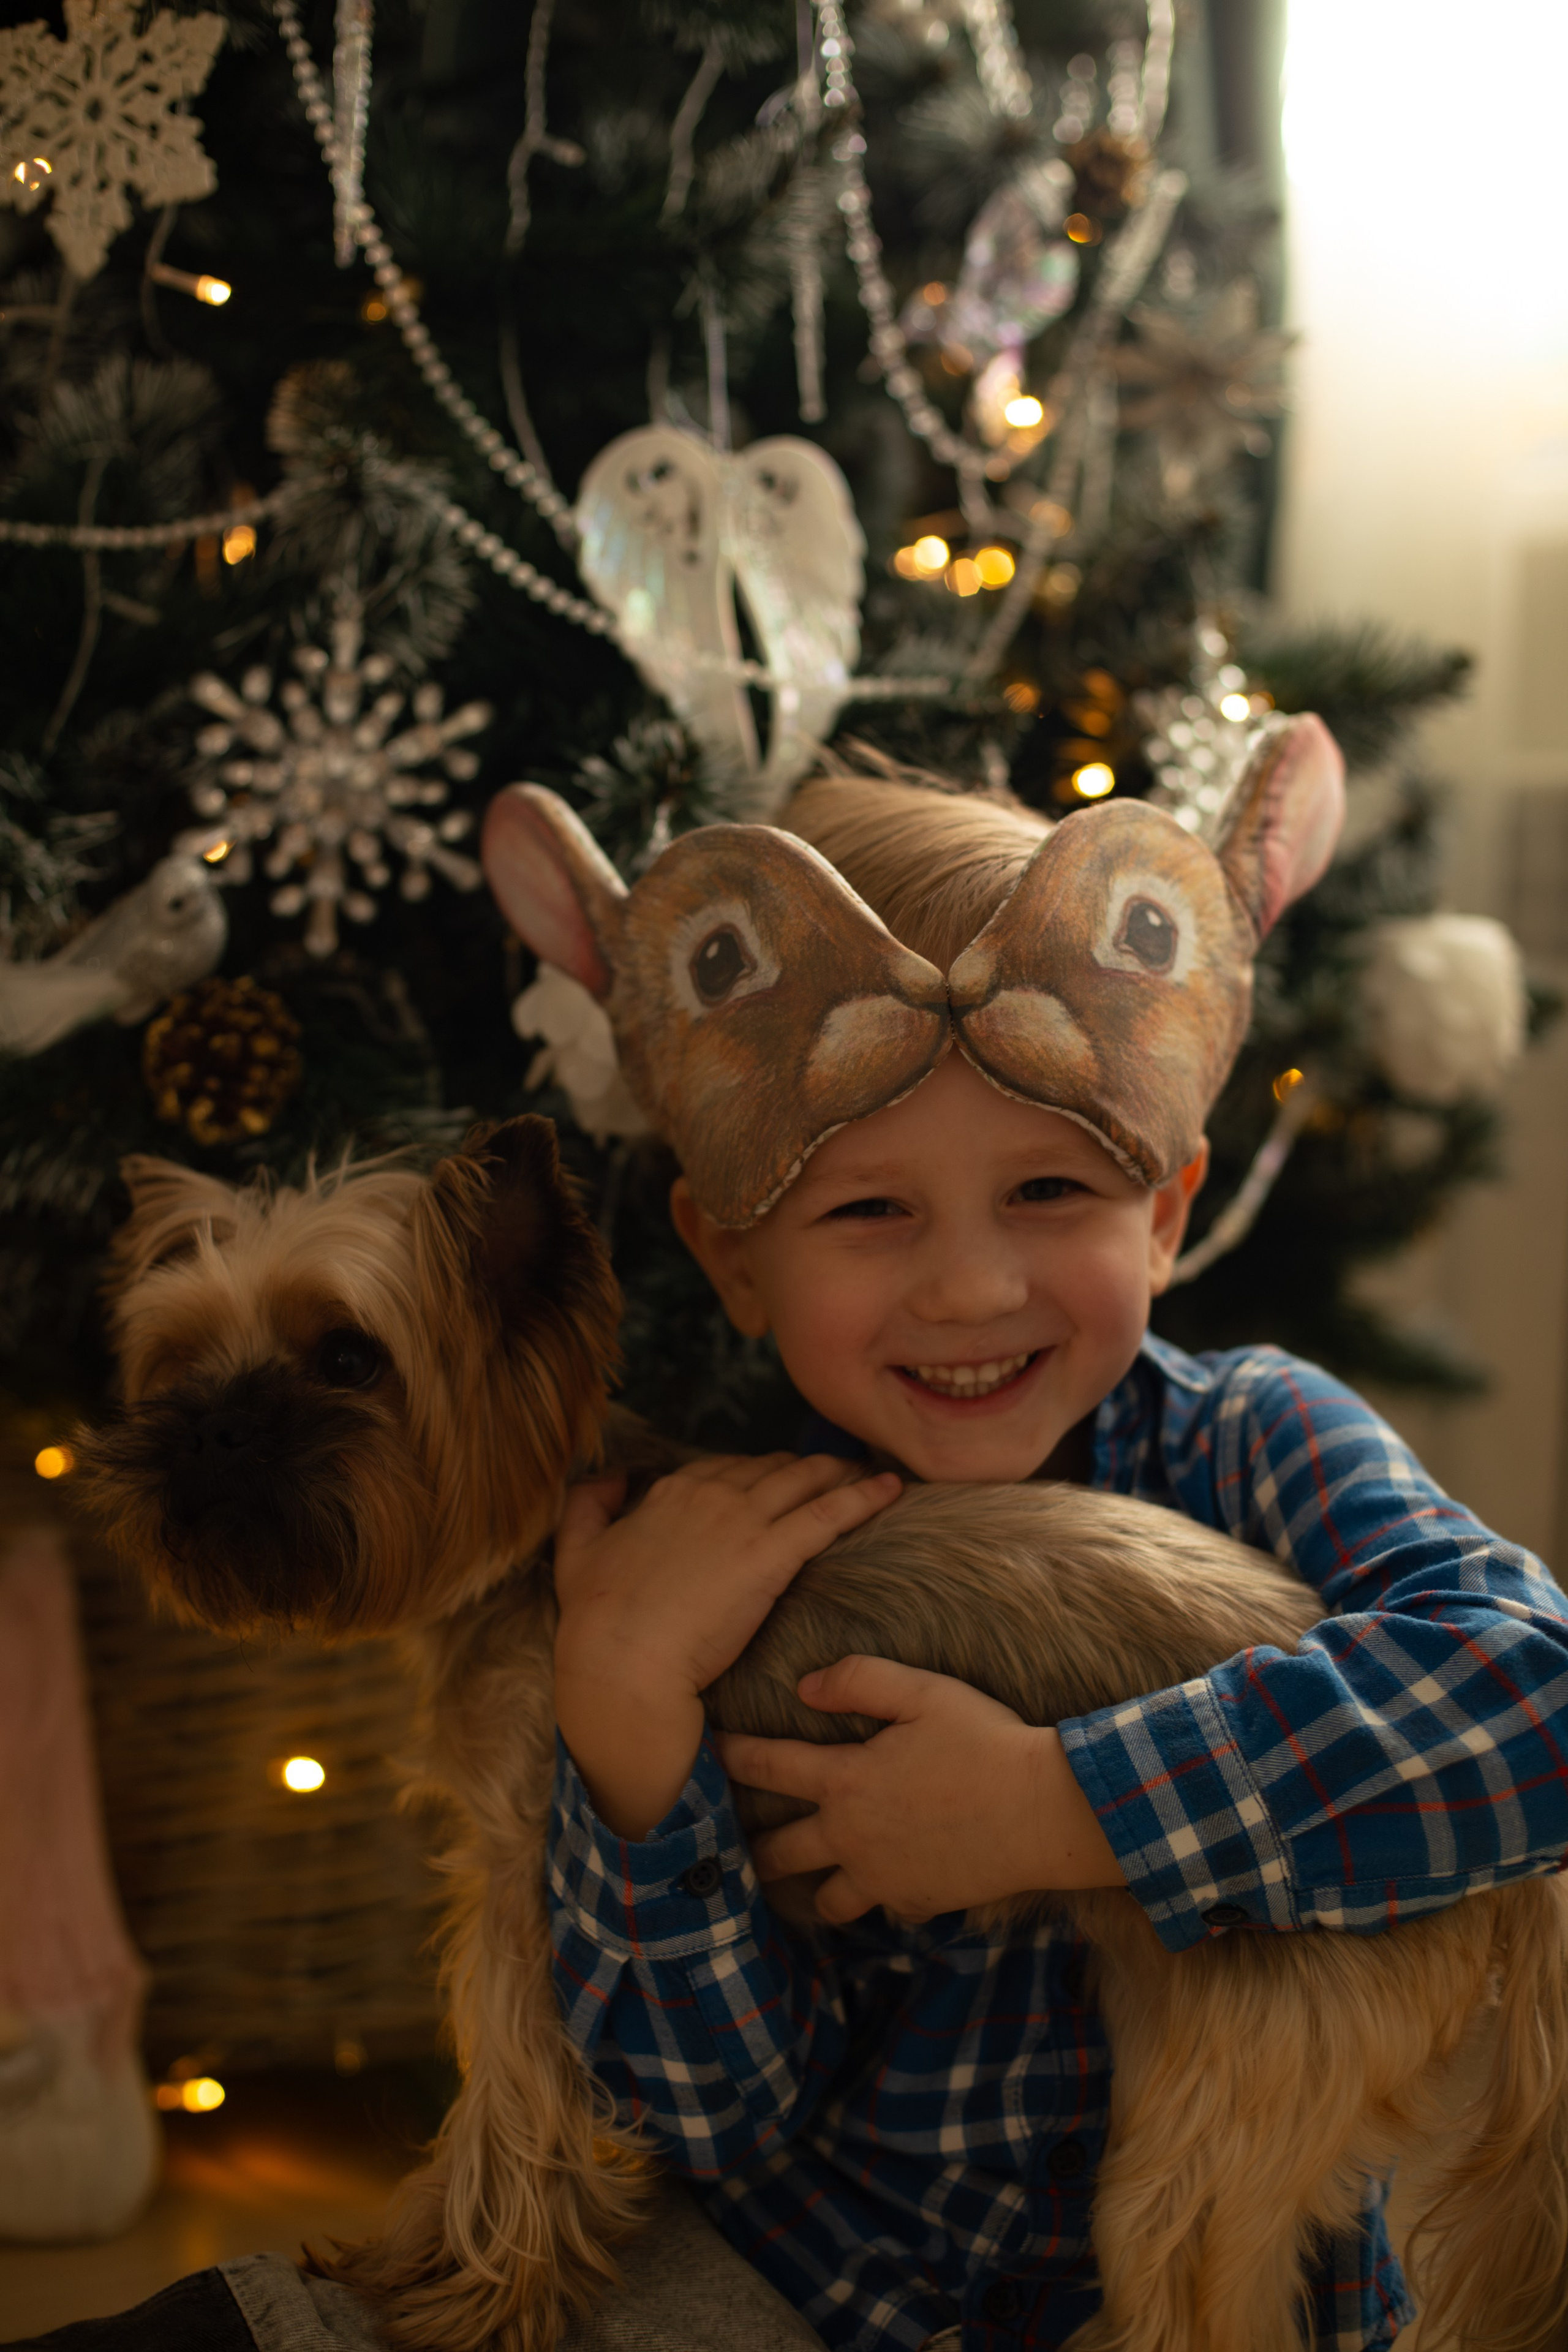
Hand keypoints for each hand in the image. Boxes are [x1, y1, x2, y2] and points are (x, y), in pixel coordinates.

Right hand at [554, 1456, 900, 1840]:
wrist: (622, 1661)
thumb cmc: (596, 1618)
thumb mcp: (575, 1552)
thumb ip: (587, 1506)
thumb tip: (608, 1477)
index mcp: (670, 1491)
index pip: (727, 1469)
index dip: (756, 1476)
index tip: (778, 1482)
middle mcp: (710, 1493)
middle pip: (772, 1469)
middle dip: (805, 1469)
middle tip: (836, 1475)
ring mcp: (743, 1519)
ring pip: (806, 1478)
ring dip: (840, 1471)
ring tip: (868, 1472)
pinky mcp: (772, 1552)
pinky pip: (830, 1512)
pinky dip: (864, 1495)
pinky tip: (890, 1488)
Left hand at [716, 1656, 1125, 1925]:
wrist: (1041, 1810)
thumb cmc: (985, 1741)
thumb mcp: (923, 1691)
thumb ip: (859, 1680)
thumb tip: (805, 1685)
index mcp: (846, 1780)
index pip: (769, 1768)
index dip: (732, 1758)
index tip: (705, 1754)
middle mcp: (851, 1837)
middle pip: (779, 1853)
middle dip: (750, 1850)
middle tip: (734, 1848)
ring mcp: (882, 1878)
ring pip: (825, 1899)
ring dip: (812, 1889)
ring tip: (804, 1883)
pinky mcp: (917, 1902)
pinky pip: (884, 1909)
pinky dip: (879, 1899)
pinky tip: (885, 1886)